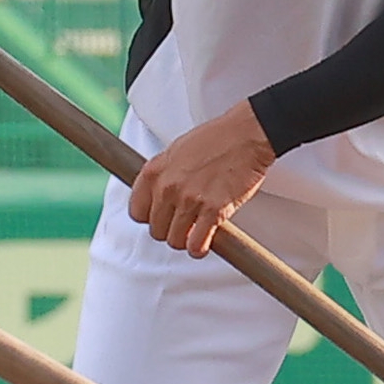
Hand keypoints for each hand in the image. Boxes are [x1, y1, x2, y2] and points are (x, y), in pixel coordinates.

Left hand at [125, 104, 276, 256]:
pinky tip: (206, 241)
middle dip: (170, 230)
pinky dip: (200, 248)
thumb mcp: (178, 150)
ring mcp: (189, 200)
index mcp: (155, 171)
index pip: (136, 211)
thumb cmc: (218, 138)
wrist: (247, 135)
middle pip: (156, 230)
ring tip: (195, 232)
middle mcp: (168, 187)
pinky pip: (196, 244)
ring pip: (175, 241)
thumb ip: (164, 174)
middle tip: (183, 224)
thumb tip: (159, 194)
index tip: (161, 217)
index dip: (150, 218)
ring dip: (185, 241)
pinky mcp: (213, 211)